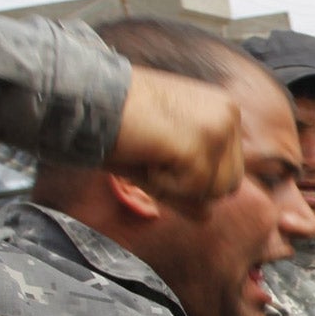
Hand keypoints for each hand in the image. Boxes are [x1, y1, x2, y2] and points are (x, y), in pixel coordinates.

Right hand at [111, 66, 242, 213]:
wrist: (86, 98)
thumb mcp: (161, 159)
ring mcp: (218, 125)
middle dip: (190, 186)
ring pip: (215, 191)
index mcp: (223, 110)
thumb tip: (207, 216)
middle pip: (228, 185)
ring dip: (177, 186)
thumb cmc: (118, 125)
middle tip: (154, 155)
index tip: (159, 151)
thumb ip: (188, 188)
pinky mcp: (201, 141)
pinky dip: (163, 184)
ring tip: (151, 152)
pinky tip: (146, 152)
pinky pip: (194, 191)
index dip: (191, 178)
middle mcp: (228, 113)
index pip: (228, 171)